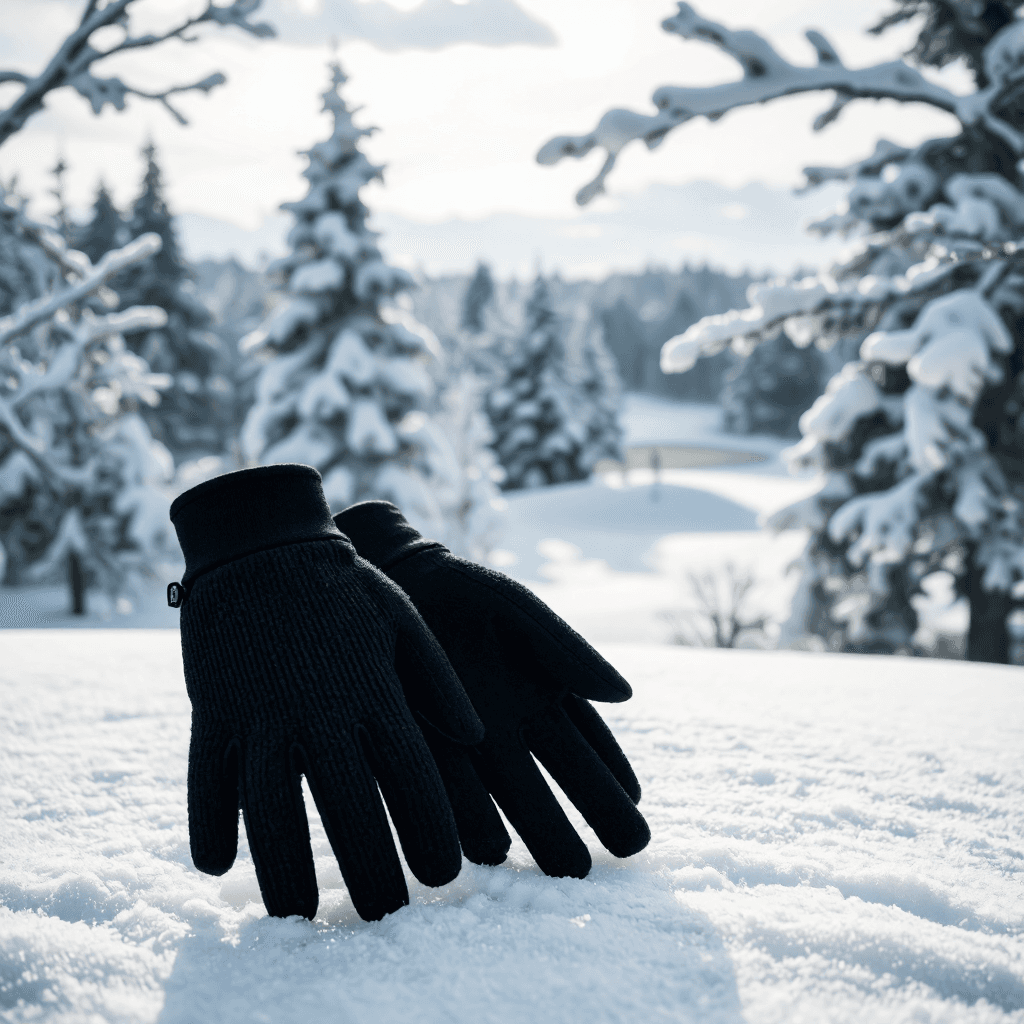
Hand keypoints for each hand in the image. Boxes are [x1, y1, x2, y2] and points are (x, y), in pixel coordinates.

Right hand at [169, 467, 481, 920]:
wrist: (265, 542)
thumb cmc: (345, 586)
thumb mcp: (405, 618)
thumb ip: (438, 681)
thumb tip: (475, 738)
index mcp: (375, 688)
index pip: (412, 778)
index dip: (430, 833)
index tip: (444, 876)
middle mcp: (320, 707)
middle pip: (347, 809)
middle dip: (369, 870)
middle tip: (384, 911)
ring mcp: (261, 708)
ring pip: (270, 808)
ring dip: (283, 869)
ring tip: (297, 913)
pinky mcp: (212, 706)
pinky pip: (205, 778)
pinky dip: (209, 823)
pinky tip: (217, 863)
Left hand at [333, 501, 648, 878]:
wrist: (395, 581)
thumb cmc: (466, 593)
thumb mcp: (520, 611)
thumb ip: (566, 649)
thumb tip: (625, 694)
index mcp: (545, 697)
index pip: (591, 752)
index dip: (614, 784)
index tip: (637, 814)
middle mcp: (512, 733)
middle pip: (556, 788)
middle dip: (584, 824)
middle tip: (613, 856)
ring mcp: (470, 748)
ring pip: (509, 803)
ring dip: (537, 833)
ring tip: (563, 863)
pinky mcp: (425, 752)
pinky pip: (453, 794)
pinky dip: (473, 820)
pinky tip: (491, 843)